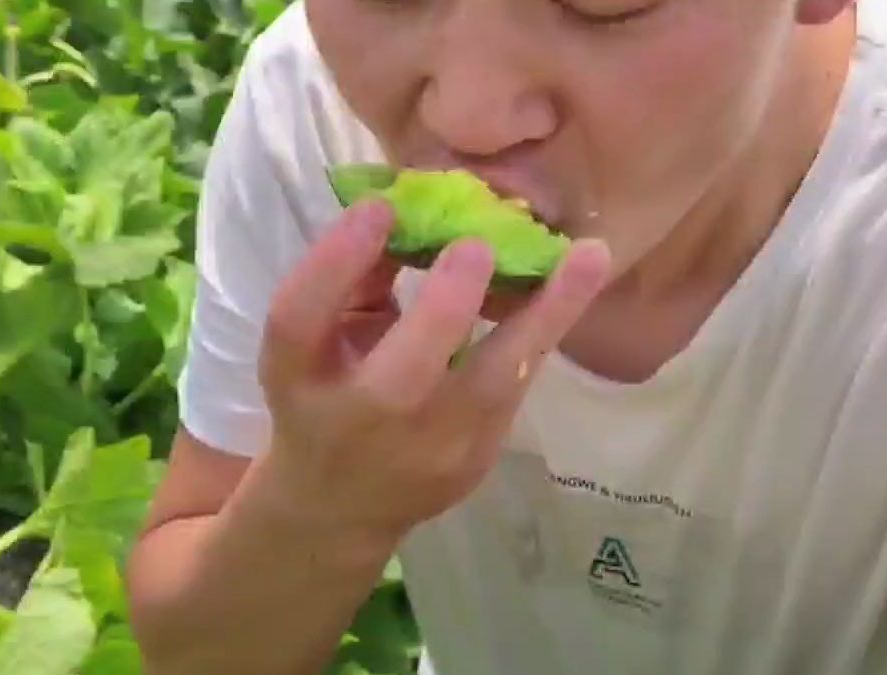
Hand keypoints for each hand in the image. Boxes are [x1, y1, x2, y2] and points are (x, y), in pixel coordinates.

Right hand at [255, 199, 611, 538]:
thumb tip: (408, 209)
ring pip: (489, 389)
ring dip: (543, 317)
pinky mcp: (474, 462)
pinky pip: (516, 388)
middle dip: (445, 310)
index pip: (298, 322)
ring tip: (590, 259)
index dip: (335, 262)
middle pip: (399, 380)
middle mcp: (356, 425)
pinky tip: (578, 282)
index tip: (380, 207)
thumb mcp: (313, 340)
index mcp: (297, 381)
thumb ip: (351, 280)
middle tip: (478, 245)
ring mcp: (423, 454)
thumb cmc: (320, 397)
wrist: (340, 505)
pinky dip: (545, 331)